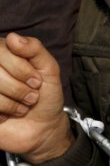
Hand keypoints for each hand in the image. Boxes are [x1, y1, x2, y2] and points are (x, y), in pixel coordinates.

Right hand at [0, 33, 72, 163]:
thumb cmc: (45, 95)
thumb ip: (35, 49)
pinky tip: (7, 116)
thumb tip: (13, 37)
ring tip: (22, 107)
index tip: (37, 81)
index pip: (1, 50)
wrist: (42, 128)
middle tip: (32, 96)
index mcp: (3, 53)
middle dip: (19, 87)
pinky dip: (2, 113)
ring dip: (12, 103)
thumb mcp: (48, 69)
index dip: (21, 68)